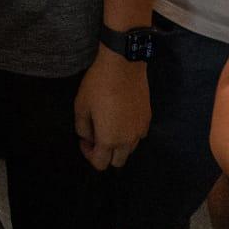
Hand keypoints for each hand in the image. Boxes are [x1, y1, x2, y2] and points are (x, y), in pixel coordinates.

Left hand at [74, 47, 149, 169]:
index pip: (100, 163)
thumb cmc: (98, 85)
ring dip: (119, 145)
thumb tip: (88, 137)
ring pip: (130, 150)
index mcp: (109, 140)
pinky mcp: (147, 118)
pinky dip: (130, 134)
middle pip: (117, 162)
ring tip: (110, 126)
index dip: (88, 154)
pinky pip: (139, 135)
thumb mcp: (80, 106)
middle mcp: (127, 140)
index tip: (84, 140)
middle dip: (105, 154)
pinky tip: (122, 118)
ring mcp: (140, 130)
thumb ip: (82, 128)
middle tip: (96, 136)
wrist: (122, 64)